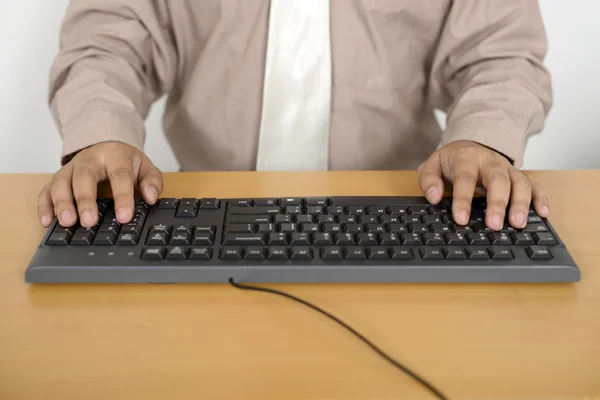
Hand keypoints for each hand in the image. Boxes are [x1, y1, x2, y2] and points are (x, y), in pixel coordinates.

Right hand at [38, 141, 162, 227]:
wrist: (106, 146)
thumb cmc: (126, 162)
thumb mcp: (145, 168)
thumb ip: (152, 182)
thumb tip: (151, 198)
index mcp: (114, 155)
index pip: (119, 175)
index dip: (122, 197)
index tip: (124, 217)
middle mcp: (89, 159)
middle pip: (84, 176)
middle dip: (85, 199)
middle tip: (88, 221)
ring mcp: (71, 169)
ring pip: (61, 182)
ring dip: (62, 203)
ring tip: (67, 223)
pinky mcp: (58, 178)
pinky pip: (46, 190)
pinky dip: (44, 205)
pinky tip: (46, 222)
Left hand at [418, 140, 548, 230]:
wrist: (470, 145)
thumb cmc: (451, 161)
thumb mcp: (432, 165)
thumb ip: (429, 180)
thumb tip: (434, 197)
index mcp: (467, 158)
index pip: (465, 179)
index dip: (463, 199)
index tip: (461, 219)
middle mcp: (490, 162)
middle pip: (498, 180)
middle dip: (497, 203)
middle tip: (494, 225)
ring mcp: (507, 169)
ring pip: (520, 182)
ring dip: (521, 203)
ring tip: (518, 224)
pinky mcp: (519, 176)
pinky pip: (535, 185)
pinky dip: (541, 198)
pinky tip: (543, 213)